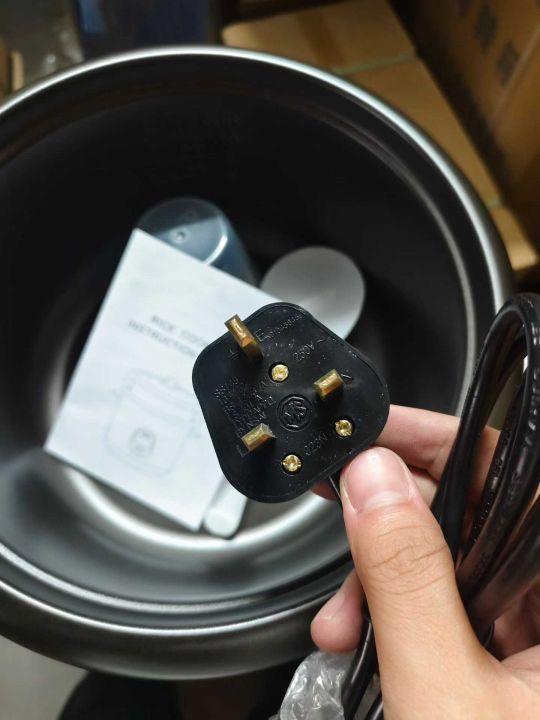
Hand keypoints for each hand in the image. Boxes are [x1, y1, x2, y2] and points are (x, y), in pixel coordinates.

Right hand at [311, 405, 539, 718]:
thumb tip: (375, 479)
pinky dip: (395, 617)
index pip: (508, 476)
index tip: (371, 433)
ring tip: (340, 620)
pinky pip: (445, 609)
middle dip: (391, 519)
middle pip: (472, 516)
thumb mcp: (443, 692)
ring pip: (450, 564)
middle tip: (340, 502)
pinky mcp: (504, 665)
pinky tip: (360, 640)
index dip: (438, 441)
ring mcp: (530, 637)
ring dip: (381, 579)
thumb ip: (407, 578)